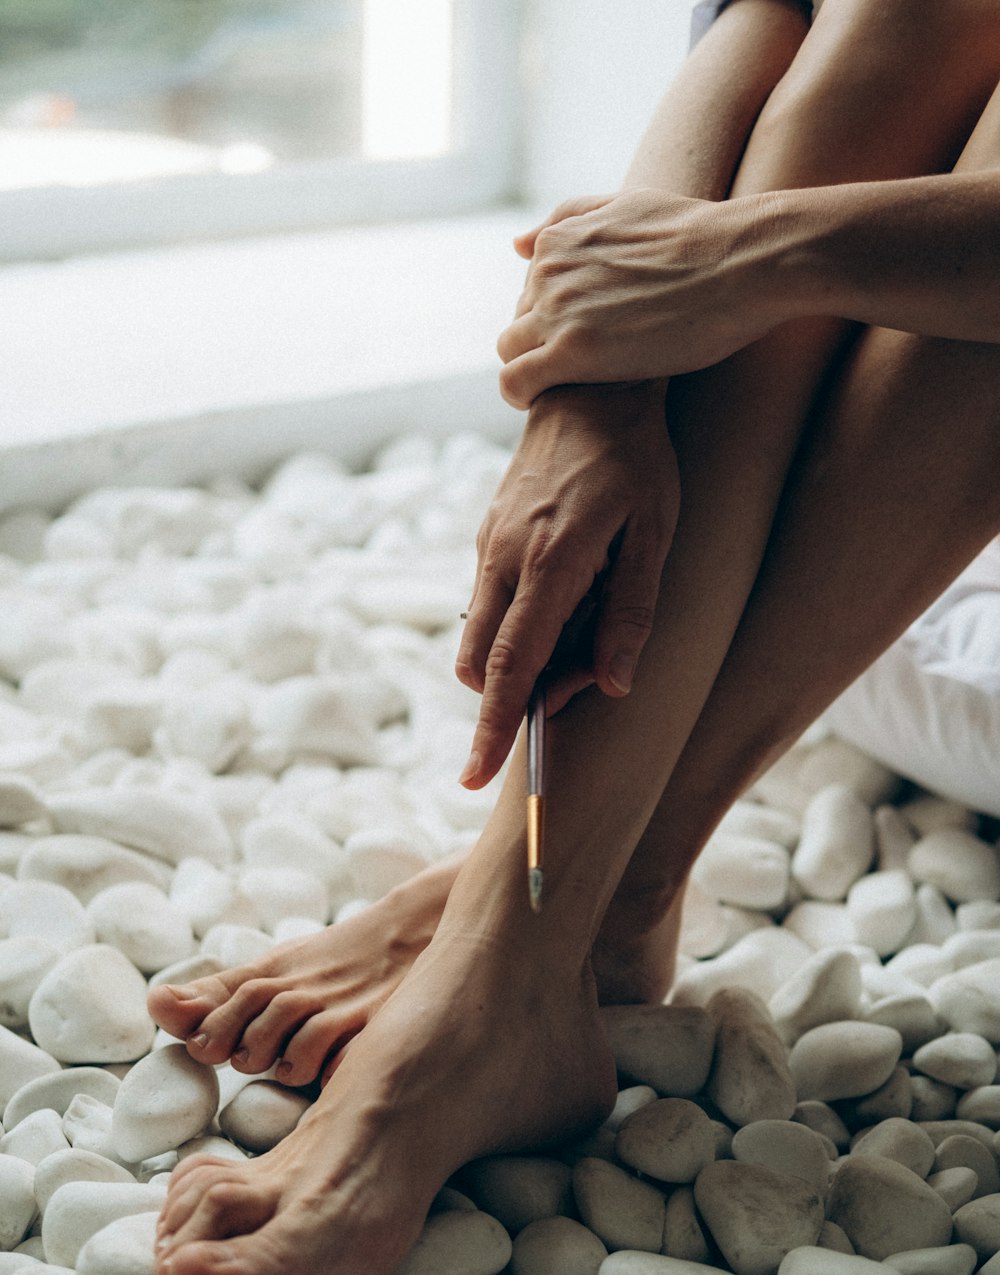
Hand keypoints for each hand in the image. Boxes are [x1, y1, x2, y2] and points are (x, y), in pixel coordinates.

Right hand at [455, 383, 679, 787]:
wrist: (589, 387)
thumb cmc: (636, 462)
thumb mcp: (654, 535)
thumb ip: (631, 613)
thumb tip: (612, 684)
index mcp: (550, 563)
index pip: (512, 668)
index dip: (496, 728)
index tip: (477, 776)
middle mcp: (504, 559)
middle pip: (483, 666)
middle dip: (516, 698)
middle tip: (584, 675)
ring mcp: (487, 547)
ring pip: (482, 640)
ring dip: (522, 661)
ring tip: (587, 623)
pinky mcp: (485, 538)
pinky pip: (489, 606)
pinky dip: (519, 627)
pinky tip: (570, 593)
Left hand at [497, 189, 780, 408]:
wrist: (738, 264)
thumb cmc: (698, 237)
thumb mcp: (628, 206)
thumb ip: (572, 219)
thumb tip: (517, 247)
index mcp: (557, 241)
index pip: (529, 291)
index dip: (555, 318)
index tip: (587, 337)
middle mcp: (547, 273)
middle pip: (518, 321)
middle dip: (543, 344)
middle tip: (586, 368)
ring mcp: (557, 312)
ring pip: (510, 351)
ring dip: (530, 371)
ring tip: (567, 389)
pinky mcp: (572, 352)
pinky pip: (516, 381)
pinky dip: (521, 395)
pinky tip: (544, 404)